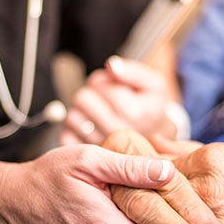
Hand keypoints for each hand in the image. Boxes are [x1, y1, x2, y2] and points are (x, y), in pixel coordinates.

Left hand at [60, 56, 177, 145]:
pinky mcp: (89, 157)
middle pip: (82, 99)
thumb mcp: (153, 85)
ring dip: (82, 112)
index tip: (115, 87)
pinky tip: (91, 128)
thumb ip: (133, 72)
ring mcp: (101, 148)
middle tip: (104, 100)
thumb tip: (111, 66)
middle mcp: (116, 133)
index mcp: (134, 113)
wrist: (157, 142)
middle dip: (91, 94)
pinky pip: (67, 136)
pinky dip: (74, 129)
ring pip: (72, 117)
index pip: (99, 85)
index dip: (104, 81)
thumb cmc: (152, 109)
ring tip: (98, 114)